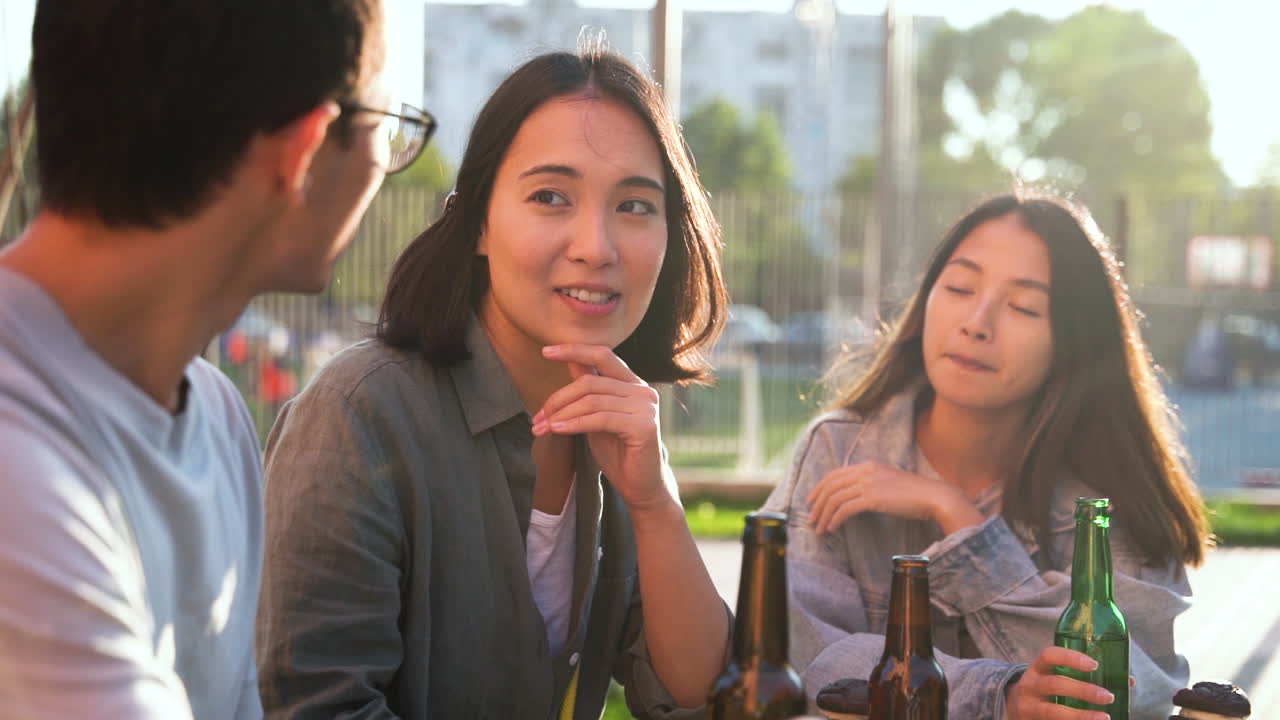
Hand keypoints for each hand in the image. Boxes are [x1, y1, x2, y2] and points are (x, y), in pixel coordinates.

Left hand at [532, 344, 669, 512]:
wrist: (640, 487)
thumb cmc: (618, 453)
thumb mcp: (597, 417)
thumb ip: (588, 392)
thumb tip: (571, 362)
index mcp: (633, 384)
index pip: (602, 356)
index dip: (574, 350)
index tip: (546, 351)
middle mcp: (642, 391)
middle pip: (590, 382)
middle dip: (558, 399)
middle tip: (537, 418)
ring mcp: (645, 406)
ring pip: (592, 401)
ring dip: (561, 414)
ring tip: (543, 428)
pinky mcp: (643, 425)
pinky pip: (600, 418)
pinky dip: (574, 423)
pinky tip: (557, 430)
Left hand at [806, 461, 980, 533]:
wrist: (933, 496)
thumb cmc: (914, 494)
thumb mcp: (889, 483)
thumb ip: (872, 484)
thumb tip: (857, 498)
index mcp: (868, 466)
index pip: (835, 474)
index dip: (820, 487)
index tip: (812, 501)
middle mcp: (865, 471)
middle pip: (830, 485)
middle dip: (817, 503)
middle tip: (811, 518)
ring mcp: (868, 483)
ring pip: (835, 498)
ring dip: (824, 515)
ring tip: (819, 528)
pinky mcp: (872, 498)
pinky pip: (845, 509)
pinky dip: (835, 519)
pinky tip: (832, 528)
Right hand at [1006, 646, 1114, 719]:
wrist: (1014, 709)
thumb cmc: (1046, 691)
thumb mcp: (1054, 677)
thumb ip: (1083, 676)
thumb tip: (1128, 681)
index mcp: (1037, 669)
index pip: (1049, 656)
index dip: (1070, 658)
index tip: (1094, 665)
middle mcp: (1030, 686)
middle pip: (1054, 684)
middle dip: (1083, 690)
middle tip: (1108, 696)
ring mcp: (1029, 708)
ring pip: (1052, 712)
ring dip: (1081, 715)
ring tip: (1105, 717)